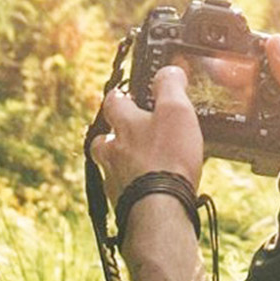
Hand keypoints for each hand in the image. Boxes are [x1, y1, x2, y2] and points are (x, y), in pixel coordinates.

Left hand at [93, 65, 204, 196]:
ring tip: (140, 166)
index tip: (125, 93)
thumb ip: (170, 87)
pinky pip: (123, 192)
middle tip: (128, 134)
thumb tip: (169, 71)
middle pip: (103, 139)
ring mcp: (114, 180)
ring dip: (121, 164)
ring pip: (111, 167)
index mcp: (124, 125)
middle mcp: (112, 152)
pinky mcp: (123, 205)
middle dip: (112, 135)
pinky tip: (149, 191)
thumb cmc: (167, 158)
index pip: (112, 102)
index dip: (119, 96)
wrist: (159, 209)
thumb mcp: (177, 112)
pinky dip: (133, 189)